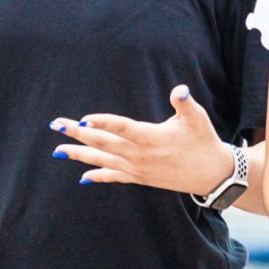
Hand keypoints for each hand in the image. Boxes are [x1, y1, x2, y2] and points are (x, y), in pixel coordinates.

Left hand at [49, 85, 232, 193]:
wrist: (211, 174)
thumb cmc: (203, 141)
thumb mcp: (197, 118)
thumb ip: (184, 103)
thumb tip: (179, 90)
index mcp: (152, 137)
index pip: (122, 128)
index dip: (103, 123)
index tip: (83, 120)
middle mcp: (141, 155)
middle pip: (104, 144)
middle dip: (78, 134)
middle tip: (56, 125)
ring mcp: (138, 169)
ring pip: (103, 161)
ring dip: (79, 155)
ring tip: (58, 150)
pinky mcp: (140, 178)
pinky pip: (114, 177)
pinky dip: (98, 175)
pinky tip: (83, 175)